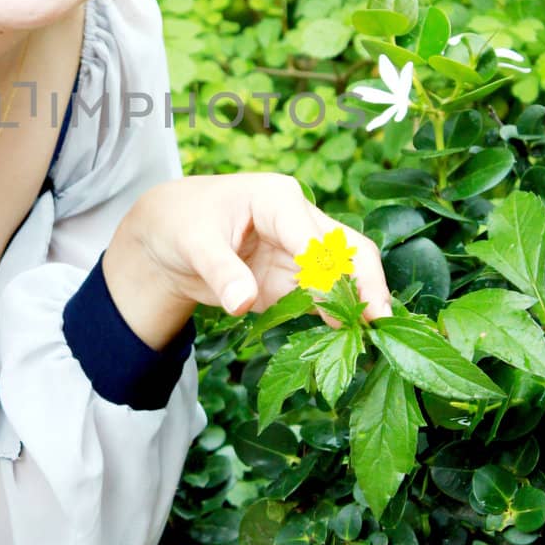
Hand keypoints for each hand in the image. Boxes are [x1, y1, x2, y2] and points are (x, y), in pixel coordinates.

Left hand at [102, 173, 390, 349]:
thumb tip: (242, 301)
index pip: (314, 237)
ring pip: (343, 278)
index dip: (332, 273)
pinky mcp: (292, 280)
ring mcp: (299, 253)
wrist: (167, 234)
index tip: (342, 308)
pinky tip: (345, 344)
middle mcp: (299, 222)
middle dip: (367, 285)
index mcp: (278, 199)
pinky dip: (335, 320)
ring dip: (356, 307)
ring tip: (369, 341)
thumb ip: (220, 271)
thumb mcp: (192, 242)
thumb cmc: (181, 222)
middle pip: (348, 251)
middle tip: (378, 322)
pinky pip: (322, 300)